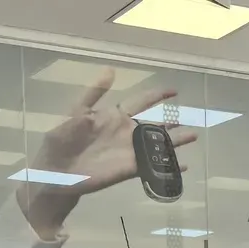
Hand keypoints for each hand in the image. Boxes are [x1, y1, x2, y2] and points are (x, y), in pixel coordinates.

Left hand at [17, 70, 198, 239]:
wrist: (55, 174)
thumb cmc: (59, 143)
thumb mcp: (73, 114)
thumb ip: (93, 95)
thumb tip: (111, 71)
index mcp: (112, 116)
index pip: (139, 102)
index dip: (156, 96)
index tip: (173, 92)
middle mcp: (124, 132)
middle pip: (153, 123)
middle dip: (171, 120)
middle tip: (190, 117)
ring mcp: (128, 151)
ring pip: (156, 144)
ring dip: (175, 140)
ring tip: (193, 135)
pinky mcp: (129, 170)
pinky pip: (152, 166)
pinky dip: (168, 165)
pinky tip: (183, 165)